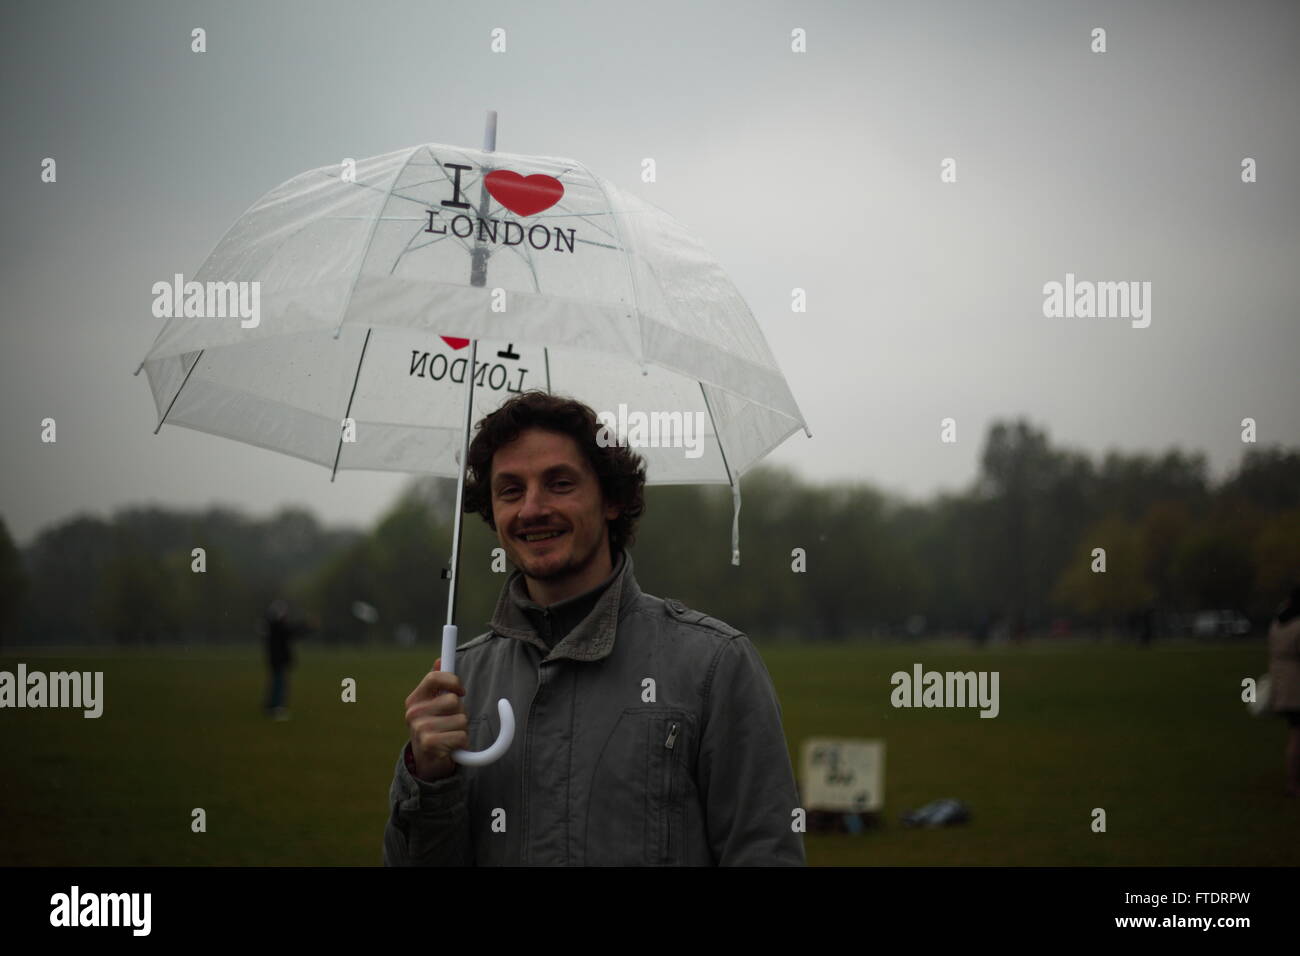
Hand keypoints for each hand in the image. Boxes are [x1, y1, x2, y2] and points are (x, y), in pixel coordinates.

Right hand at [404, 658, 467, 780]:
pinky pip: (462, 736)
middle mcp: (413, 713)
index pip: (435, 678)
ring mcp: (420, 729)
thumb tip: (440, 660)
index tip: (461, 691)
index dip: (453, 681)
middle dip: (460, 712)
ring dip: (462, 729)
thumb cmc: (435, 729)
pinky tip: (451, 747)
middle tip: (451, 723)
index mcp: (414, 700)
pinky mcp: (430, 744)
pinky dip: (463, 743)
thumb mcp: (432, 705)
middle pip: (454, 700)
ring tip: (450, 736)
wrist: (427, 763)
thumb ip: (436, 684)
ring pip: (461, 719)